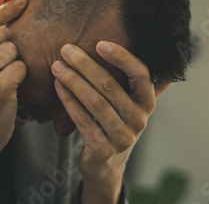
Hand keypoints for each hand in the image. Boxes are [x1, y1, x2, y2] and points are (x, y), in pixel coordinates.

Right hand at [0, 0, 27, 157]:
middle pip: (0, 32)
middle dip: (7, 47)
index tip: (23, 1)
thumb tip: (7, 6)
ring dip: (13, 63)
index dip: (5, 9)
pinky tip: (9, 89)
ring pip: (12, 49)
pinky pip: (21, 67)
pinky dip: (20, 78)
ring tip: (1, 78)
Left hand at [51, 41, 171, 198]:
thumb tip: (151, 45)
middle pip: (110, 86)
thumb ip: (134, 80)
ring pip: (95, 102)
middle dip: (85, 64)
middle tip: (66, 49)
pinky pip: (82, 120)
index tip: (100, 43)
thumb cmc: (115, 123)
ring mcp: (122, 136)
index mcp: (147, 102)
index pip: (140, 74)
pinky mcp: (103, 149)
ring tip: (57, 66)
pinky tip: (58, 86)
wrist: (106, 165)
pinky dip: (68, 100)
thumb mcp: (129, 103)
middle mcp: (139, 119)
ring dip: (73, 81)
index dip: (121, 57)